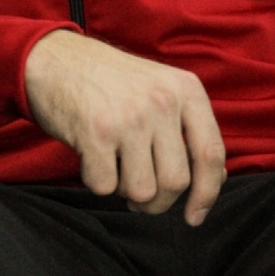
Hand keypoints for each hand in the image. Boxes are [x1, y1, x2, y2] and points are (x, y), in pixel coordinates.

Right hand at [25, 30, 225, 224]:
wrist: (57, 59)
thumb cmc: (113, 83)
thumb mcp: (161, 90)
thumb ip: (190, 130)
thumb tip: (216, 177)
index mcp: (186, 89)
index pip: (212, 152)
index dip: (207, 193)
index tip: (196, 216)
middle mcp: (162, 101)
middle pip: (176, 182)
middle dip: (159, 201)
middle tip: (141, 193)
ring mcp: (130, 117)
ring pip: (142, 192)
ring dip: (126, 192)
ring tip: (116, 166)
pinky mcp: (96, 133)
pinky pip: (105, 187)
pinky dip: (98, 182)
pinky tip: (92, 157)